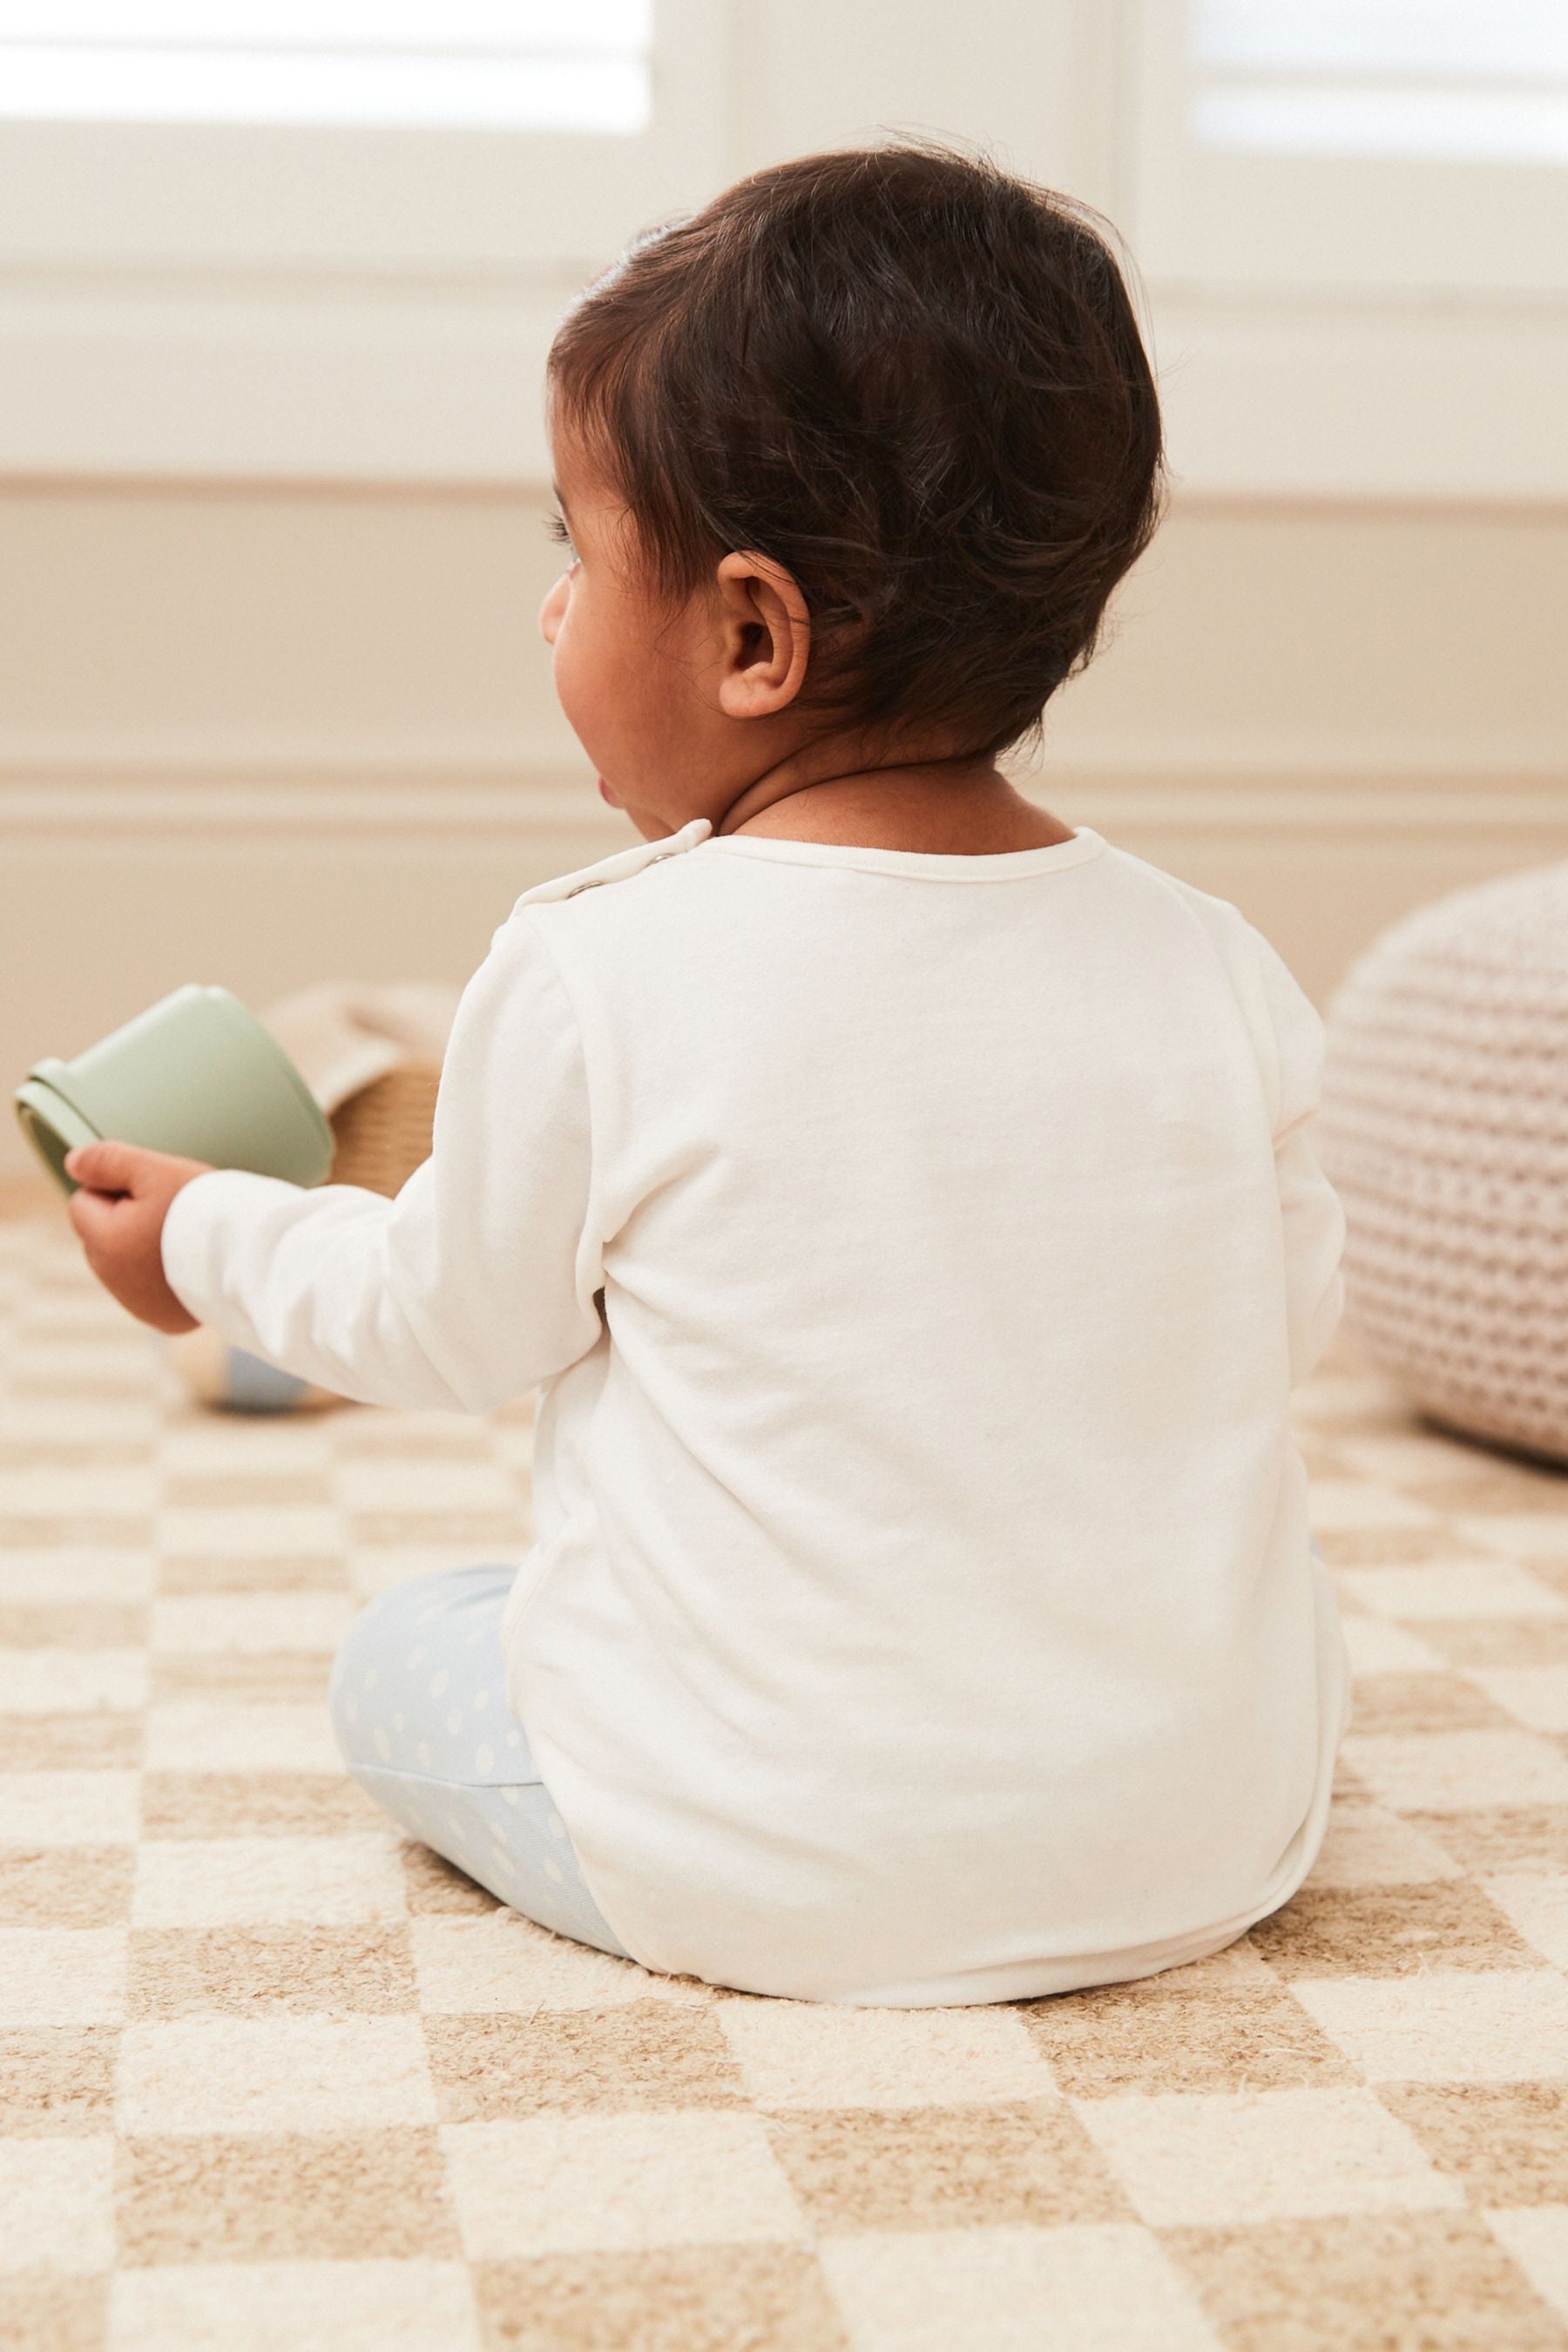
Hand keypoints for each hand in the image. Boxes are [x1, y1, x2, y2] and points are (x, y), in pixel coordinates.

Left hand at [65, 1139, 212, 1333]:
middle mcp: (114, 1281)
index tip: (156, 1190)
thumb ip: (108, 1161)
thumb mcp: (156, 1170)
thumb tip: (74, 1163)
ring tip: (188, 1239)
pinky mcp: (164, 1320)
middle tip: (174, 1213)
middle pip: (103, 1236)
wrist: (257, 1258)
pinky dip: (164, 1277)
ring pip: (125, 1265)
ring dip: (145, 1248)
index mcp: (104, 1242)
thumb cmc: (207, 1210)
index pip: (83, 1202)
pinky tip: (193, 1264)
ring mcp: (138, 1305)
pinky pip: (150, 1291)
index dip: (117, 1187)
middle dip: (127, 1220)